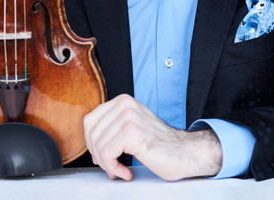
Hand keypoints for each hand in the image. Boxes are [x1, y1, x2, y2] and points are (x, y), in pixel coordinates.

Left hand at [83, 94, 221, 180]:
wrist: (184, 153)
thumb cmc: (159, 144)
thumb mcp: (132, 126)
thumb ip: (113, 126)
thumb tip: (90, 141)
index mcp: (123, 101)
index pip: (90, 121)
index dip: (91, 143)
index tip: (102, 156)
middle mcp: (125, 104)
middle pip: (91, 134)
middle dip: (98, 156)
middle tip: (111, 166)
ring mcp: (128, 117)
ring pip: (97, 146)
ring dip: (107, 165)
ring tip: (120, 170)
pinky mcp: (131, 133)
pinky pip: (106, 155)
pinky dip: (114, 169)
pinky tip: (126, 172)